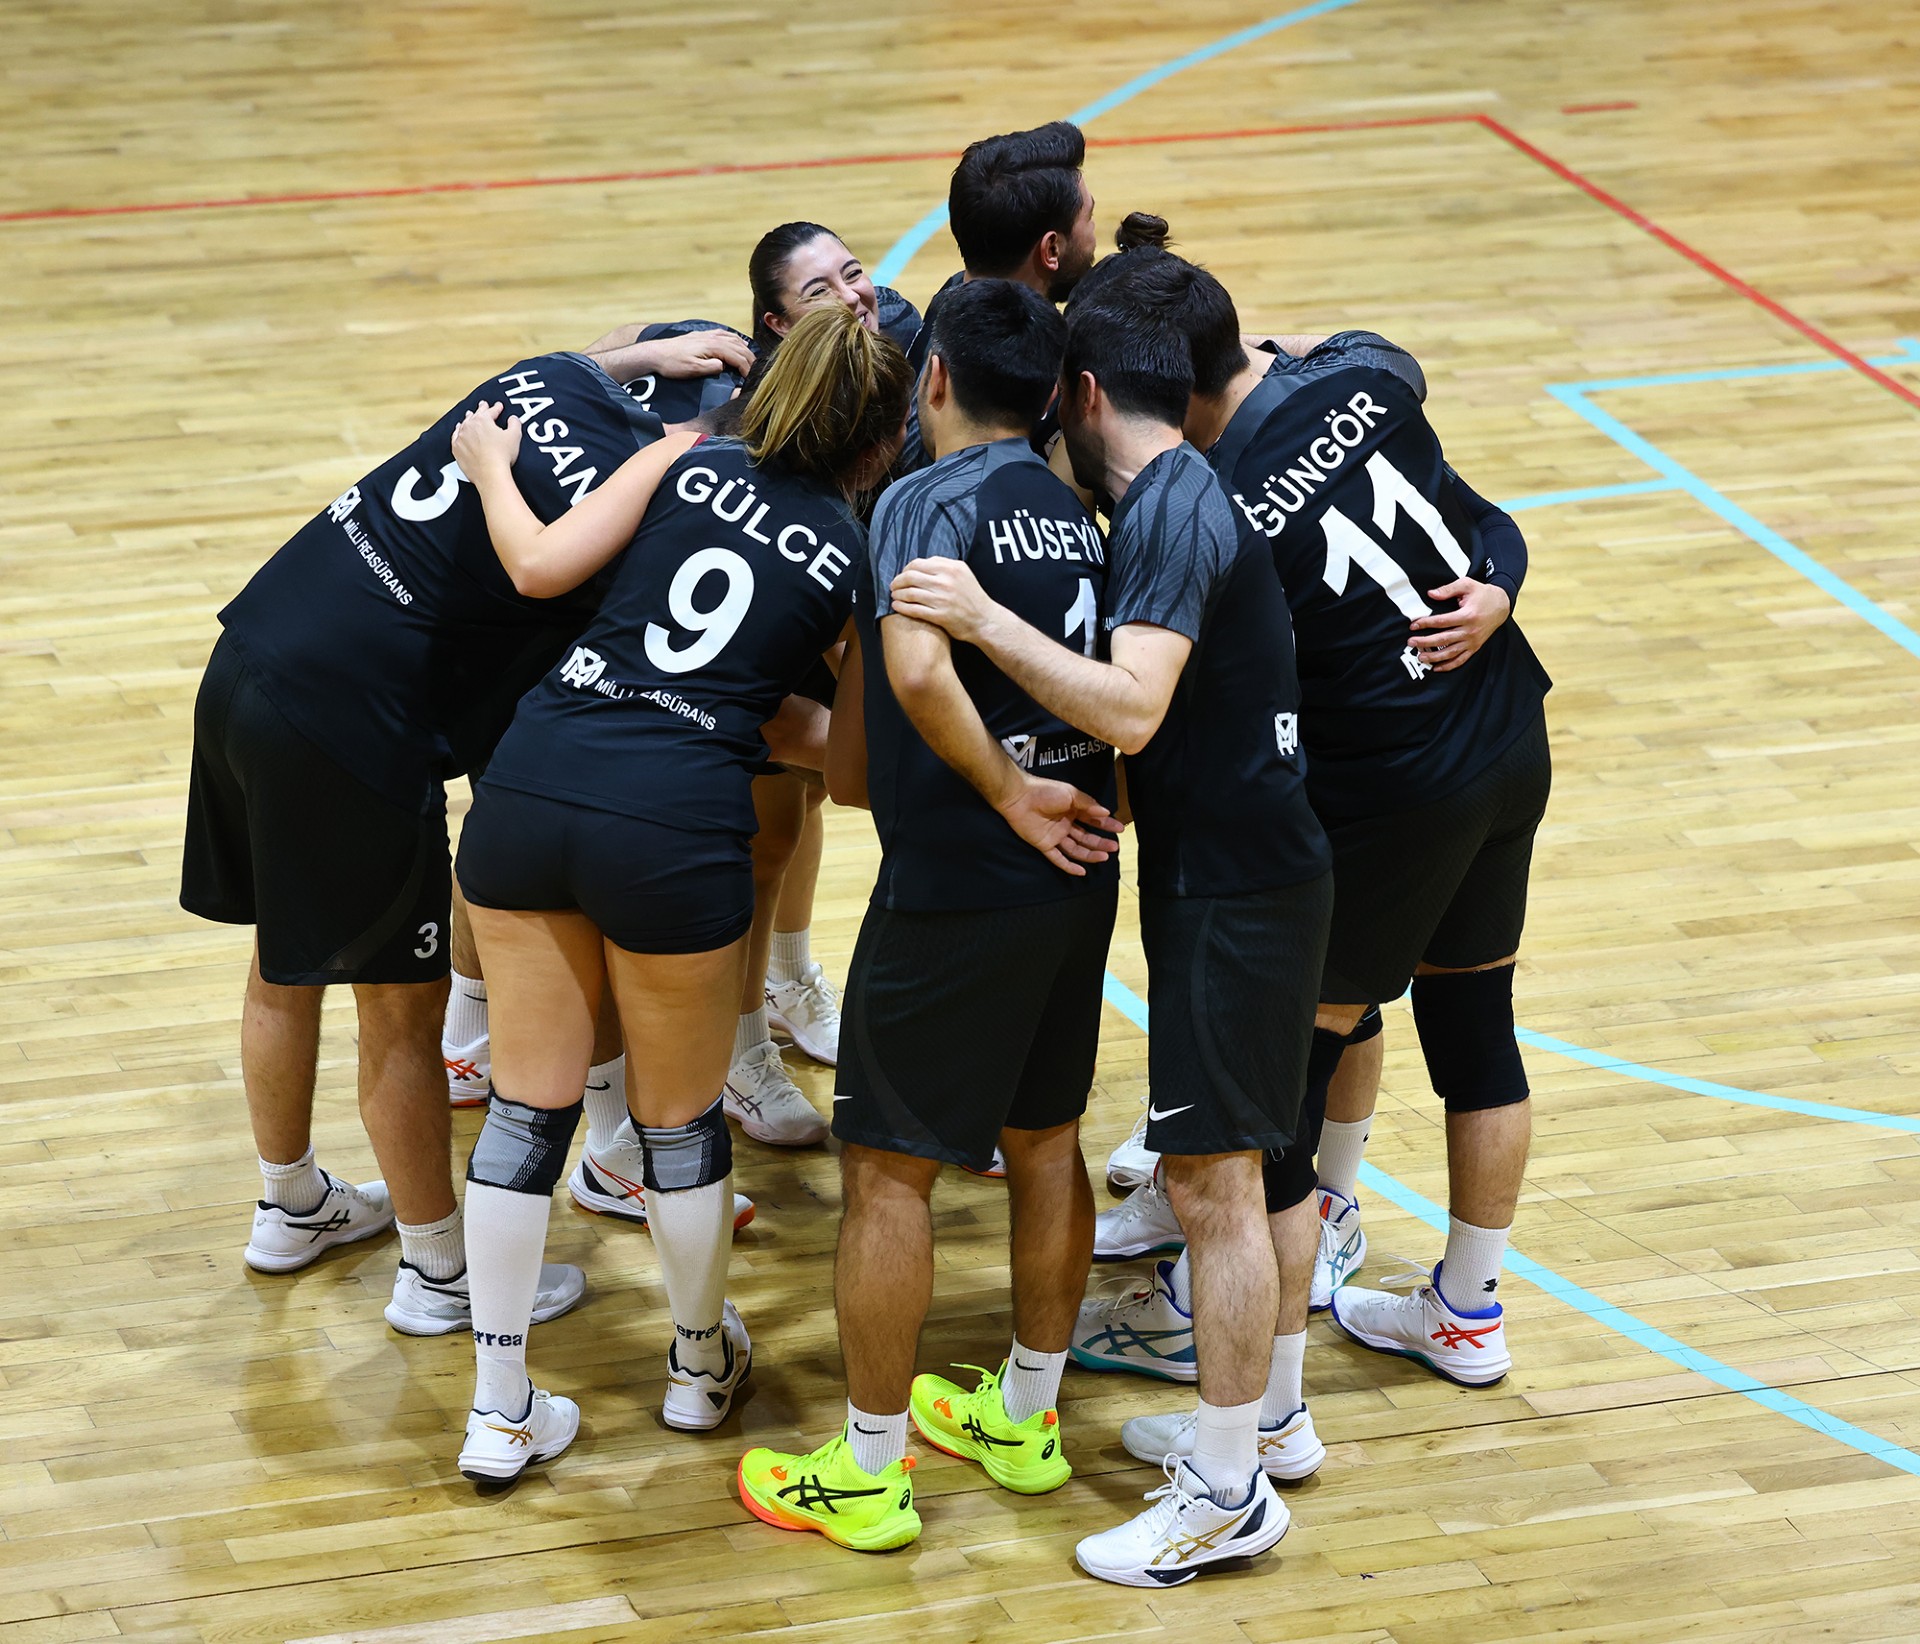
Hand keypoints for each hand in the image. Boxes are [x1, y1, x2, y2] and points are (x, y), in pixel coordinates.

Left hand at [450, 401, 521, 478]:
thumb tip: (513, 418)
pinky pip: (456, 436)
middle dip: (481, 409)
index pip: (491, 411)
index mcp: (483, 420)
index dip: (496, 408)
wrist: (490, 474)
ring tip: (470, 415)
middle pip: (475, 415)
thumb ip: (514, 423)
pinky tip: (459, 430)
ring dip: (468, 419)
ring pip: (464, 424)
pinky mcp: (456, 449)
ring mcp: (461, 437)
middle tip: (483, 405)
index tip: (499, 406)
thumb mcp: (514, 436)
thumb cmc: (502, 455)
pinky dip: (458, 432)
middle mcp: (469, 426)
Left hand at [647, 329, 754, 379]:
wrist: (656, 353)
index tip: (751, 379)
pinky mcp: (703, 335)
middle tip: (756, 372)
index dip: (747, 368)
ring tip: (751, 360)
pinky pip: (726, 334)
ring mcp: (708, 334)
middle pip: (739, 347)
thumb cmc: (673, 364)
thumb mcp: (692, 370)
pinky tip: (738, 343)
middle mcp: (713, 337)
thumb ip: (711, 368)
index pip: (737, 356)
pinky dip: (736, 340)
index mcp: (713, 346)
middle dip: (750, 360)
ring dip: (745, 349)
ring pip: (734, 339)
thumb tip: (724, 366)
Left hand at [889, 557, 997, 643]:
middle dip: (897, 581)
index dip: (906, 569)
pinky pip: (914, 609)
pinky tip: (897, 606)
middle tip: (893, 586)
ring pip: (910, 593)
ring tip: (894, 596)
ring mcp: (943, 599)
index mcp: (952, 568)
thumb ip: (944, 566)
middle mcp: (947, 582)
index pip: (919, 564)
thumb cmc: (972, 597)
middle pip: (911, 576)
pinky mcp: (940, 616)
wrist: (985, 620)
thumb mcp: (963, 574)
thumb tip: (922, 564)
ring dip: (898, 594)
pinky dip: (902, 607)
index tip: (903, 575)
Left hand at [996, 776, 1121, 877]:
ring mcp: (1055, 835)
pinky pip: (1058, 858)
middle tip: (1114, 847)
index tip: (1120, 829)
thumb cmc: (1046, 791)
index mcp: (1073, 810)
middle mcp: (1066, 824)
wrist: (1020, 796)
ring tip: (1105, 857)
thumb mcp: (1071, 794)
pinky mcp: (1044, 845)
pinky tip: (1082, 871)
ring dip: (1090, 854)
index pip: (1093, 820)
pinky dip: (1069, 866)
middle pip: (1086, 837)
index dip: (1106, 825)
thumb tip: (1106, 813)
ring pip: (1075, 849)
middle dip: (1100, 842)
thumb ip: (1088, 804)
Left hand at [1409, 576, 1510, 671]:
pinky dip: (1449, 665)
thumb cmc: (1483, 594)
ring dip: (1434, 657)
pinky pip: (1461, 659)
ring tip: (1420, 657)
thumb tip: (1431, 594)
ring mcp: (1473, 641)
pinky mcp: (1475, 647)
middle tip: (1411, 642)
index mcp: (1467, 615)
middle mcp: (1470, 631)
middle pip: (1444, 639)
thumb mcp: (1467, 585)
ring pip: (1451, 652)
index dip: (1426, 623)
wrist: (1502, 605)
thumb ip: (1448, 589)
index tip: (1413, 625)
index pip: (1442, 621)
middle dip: (1425, 642)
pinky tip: (1436, 668)